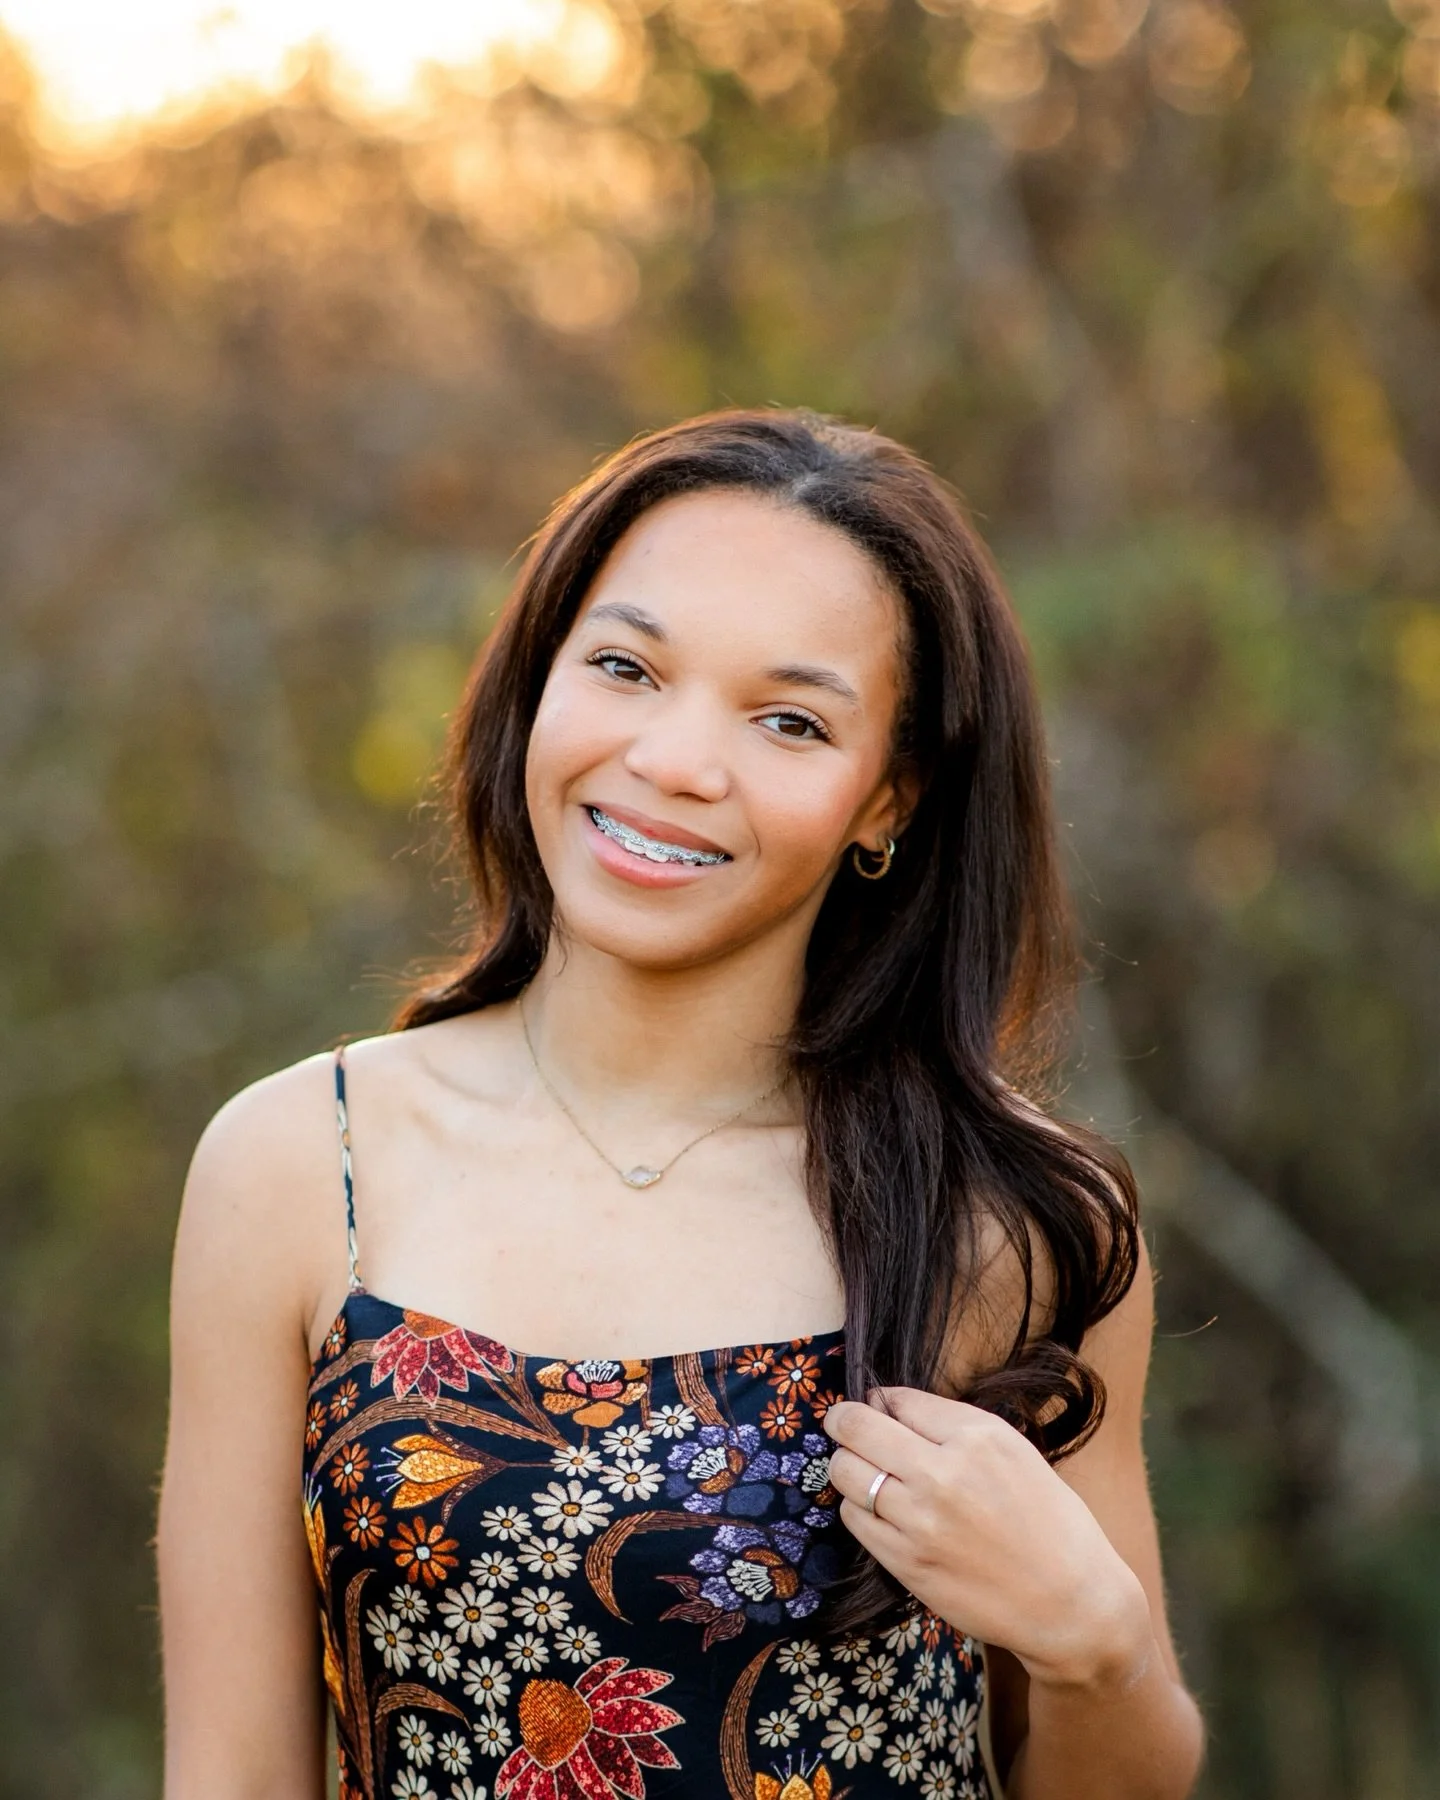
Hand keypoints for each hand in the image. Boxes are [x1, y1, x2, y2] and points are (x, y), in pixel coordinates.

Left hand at [823, 1388, 1153, 1689]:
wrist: (1070, 1603)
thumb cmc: (1050, 1522)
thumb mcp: (1014, 1451)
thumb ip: (954, 1425)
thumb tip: (893, 1406)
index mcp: (976, 1436)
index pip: (897, 1398)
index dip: (883, 1402)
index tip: (882, 1410)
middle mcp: (942, 1473)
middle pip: (856, 1426)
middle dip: (844, 1421)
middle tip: (845, 1425)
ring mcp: (919, 1520)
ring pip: (844, 1471)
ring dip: (847, 1465)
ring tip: (864, 1471)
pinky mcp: (906, 1562)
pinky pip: (853, 1518)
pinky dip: (858, 1508)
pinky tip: (881, 1512)